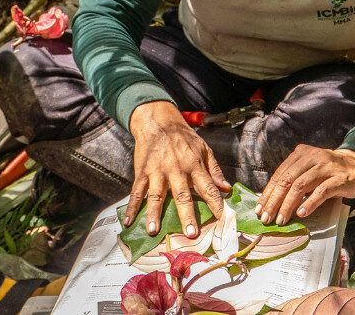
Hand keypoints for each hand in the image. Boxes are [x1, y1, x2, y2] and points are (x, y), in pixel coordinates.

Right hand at [122, 101, 230, 237]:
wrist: (158, 122)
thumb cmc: (183, 137)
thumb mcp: (204, 149)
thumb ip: (214, 170)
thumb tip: (227, 188)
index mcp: (194, 164)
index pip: (208, 187)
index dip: (215, 203)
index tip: (221, 218)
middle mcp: (176, 169)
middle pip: (182, 195)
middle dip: (187, 215)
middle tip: (190, 233)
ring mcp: (157, 171)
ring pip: (156, 195)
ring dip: (154, 214)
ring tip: (154, 231)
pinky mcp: (142, 171)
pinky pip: (136, 191)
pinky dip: (131, 206)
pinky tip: (128, 220)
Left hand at [255, 145, 354, 224]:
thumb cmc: (330, 171)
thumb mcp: (309, 169)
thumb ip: (294, 178)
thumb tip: (271, 200)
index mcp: (301, 154)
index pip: (280, 175)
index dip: (268, 193)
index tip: (259, 209)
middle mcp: (312, 157)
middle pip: (287, 180)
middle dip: (274, 201)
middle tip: (266, 218)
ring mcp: (326, 167)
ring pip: (301, 186)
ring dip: (288, 204)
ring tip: (281, 219)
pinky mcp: (339, 178)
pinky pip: (321, 191)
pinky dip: (309, 203)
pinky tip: (301, 213)